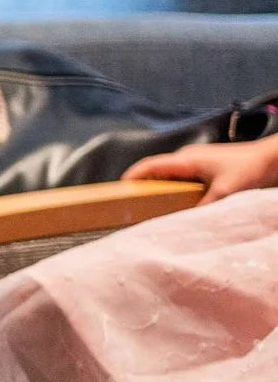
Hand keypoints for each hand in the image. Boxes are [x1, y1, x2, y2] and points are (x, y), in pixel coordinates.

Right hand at [127, 137, 277, 201]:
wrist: (271, 158)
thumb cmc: (249, 170)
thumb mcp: (225, 193)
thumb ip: (203, 208)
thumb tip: (183, 224)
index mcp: (186, 160)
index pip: (150, 166)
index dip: (132, 177)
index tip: (118, 190)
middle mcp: (187, 157)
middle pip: (155, 170)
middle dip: (141, 184)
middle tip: (131, 203)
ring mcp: (197, 160)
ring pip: (169, 174)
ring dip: (158, 187)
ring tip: (151, 205)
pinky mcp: (206, 165)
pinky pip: (181, 177)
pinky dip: (173, 188)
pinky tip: (177, 202)